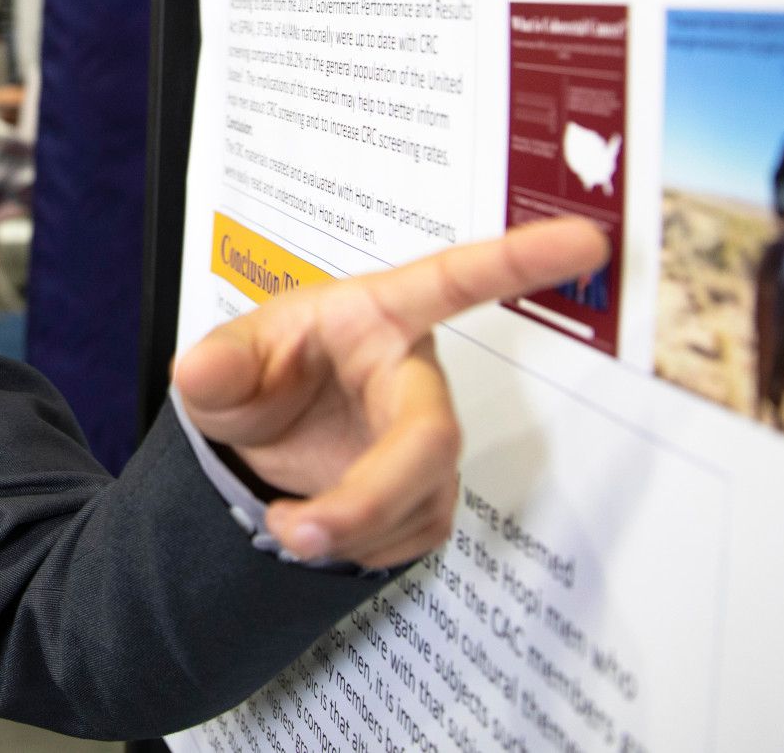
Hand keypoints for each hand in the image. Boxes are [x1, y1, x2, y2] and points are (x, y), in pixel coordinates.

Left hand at [173, 217, 607, 569]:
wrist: (260, 445)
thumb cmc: (262, 377)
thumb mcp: (223, 366)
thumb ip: (215, 368)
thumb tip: (199, 371)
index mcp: (377, 316)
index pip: (454, 280)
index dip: (521, 260)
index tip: (584, 237)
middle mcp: (415, 377)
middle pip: (431, 439)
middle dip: (369, 496)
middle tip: (300, 531)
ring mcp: (428, 437)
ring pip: (420, 499)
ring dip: (350, 529)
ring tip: (291, 522)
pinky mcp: (433, 491)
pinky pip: (415, 533)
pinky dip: (362, 546)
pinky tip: (332, 526)